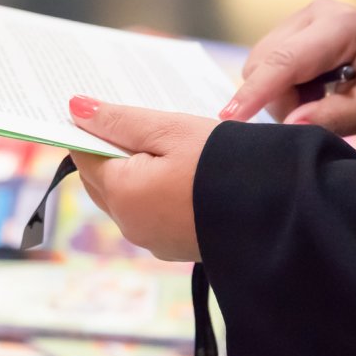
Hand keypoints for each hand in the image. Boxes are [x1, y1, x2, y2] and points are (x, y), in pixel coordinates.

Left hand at [68, 96, 218, 261]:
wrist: (282, 211)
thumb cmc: (226, 163)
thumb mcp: (171, 130)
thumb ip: (120, 121)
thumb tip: (74, 109)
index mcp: (122, 194)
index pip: (83, 156)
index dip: (90, 130)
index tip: (102, 109)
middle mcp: (129, 224)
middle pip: (100, 179)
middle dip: (109, 151)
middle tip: (132, 121)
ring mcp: (153, 240)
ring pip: (125, 198)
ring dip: (133, 171)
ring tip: (161, 142)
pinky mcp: (176, 246)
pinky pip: (150, 212)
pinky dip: (154, 191)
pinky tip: (179, 170)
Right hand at [218, 0, 355, 136]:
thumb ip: (333, 117)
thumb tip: (290, 125)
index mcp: (341, 26)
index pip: (285, 60)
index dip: (256, 91)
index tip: (230, 117)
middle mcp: (315, 13)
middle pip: (264, 63)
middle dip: (277, 98)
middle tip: (314, 115)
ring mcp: (300, 19)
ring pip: (259, 66)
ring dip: (279, 94)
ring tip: (318, 100)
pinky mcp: (291, 30)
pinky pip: (265, 64)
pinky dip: (281, 86)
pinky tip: (311, 89)